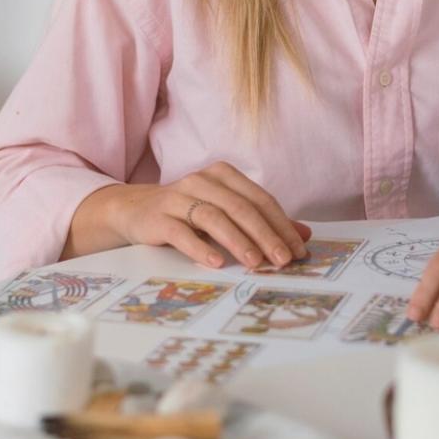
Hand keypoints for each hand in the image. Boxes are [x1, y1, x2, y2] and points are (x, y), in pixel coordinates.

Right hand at [98, 163, 311, 270]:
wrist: (135, 209)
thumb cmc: (188, 212)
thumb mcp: (226, 212)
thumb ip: (263, 221)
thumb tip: (304, 236)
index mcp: (224, 175)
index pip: (260, 199)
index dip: (282, 225)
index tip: (299, 250)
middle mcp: (202, 180)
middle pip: (241, 207)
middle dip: (265, 235)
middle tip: (283, 260)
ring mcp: (178, 197)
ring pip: (214, 217)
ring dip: (238, 241)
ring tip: (255, 263)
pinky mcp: (158, 217)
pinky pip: (182, 232)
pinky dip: (201, 247)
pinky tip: (217, 262)